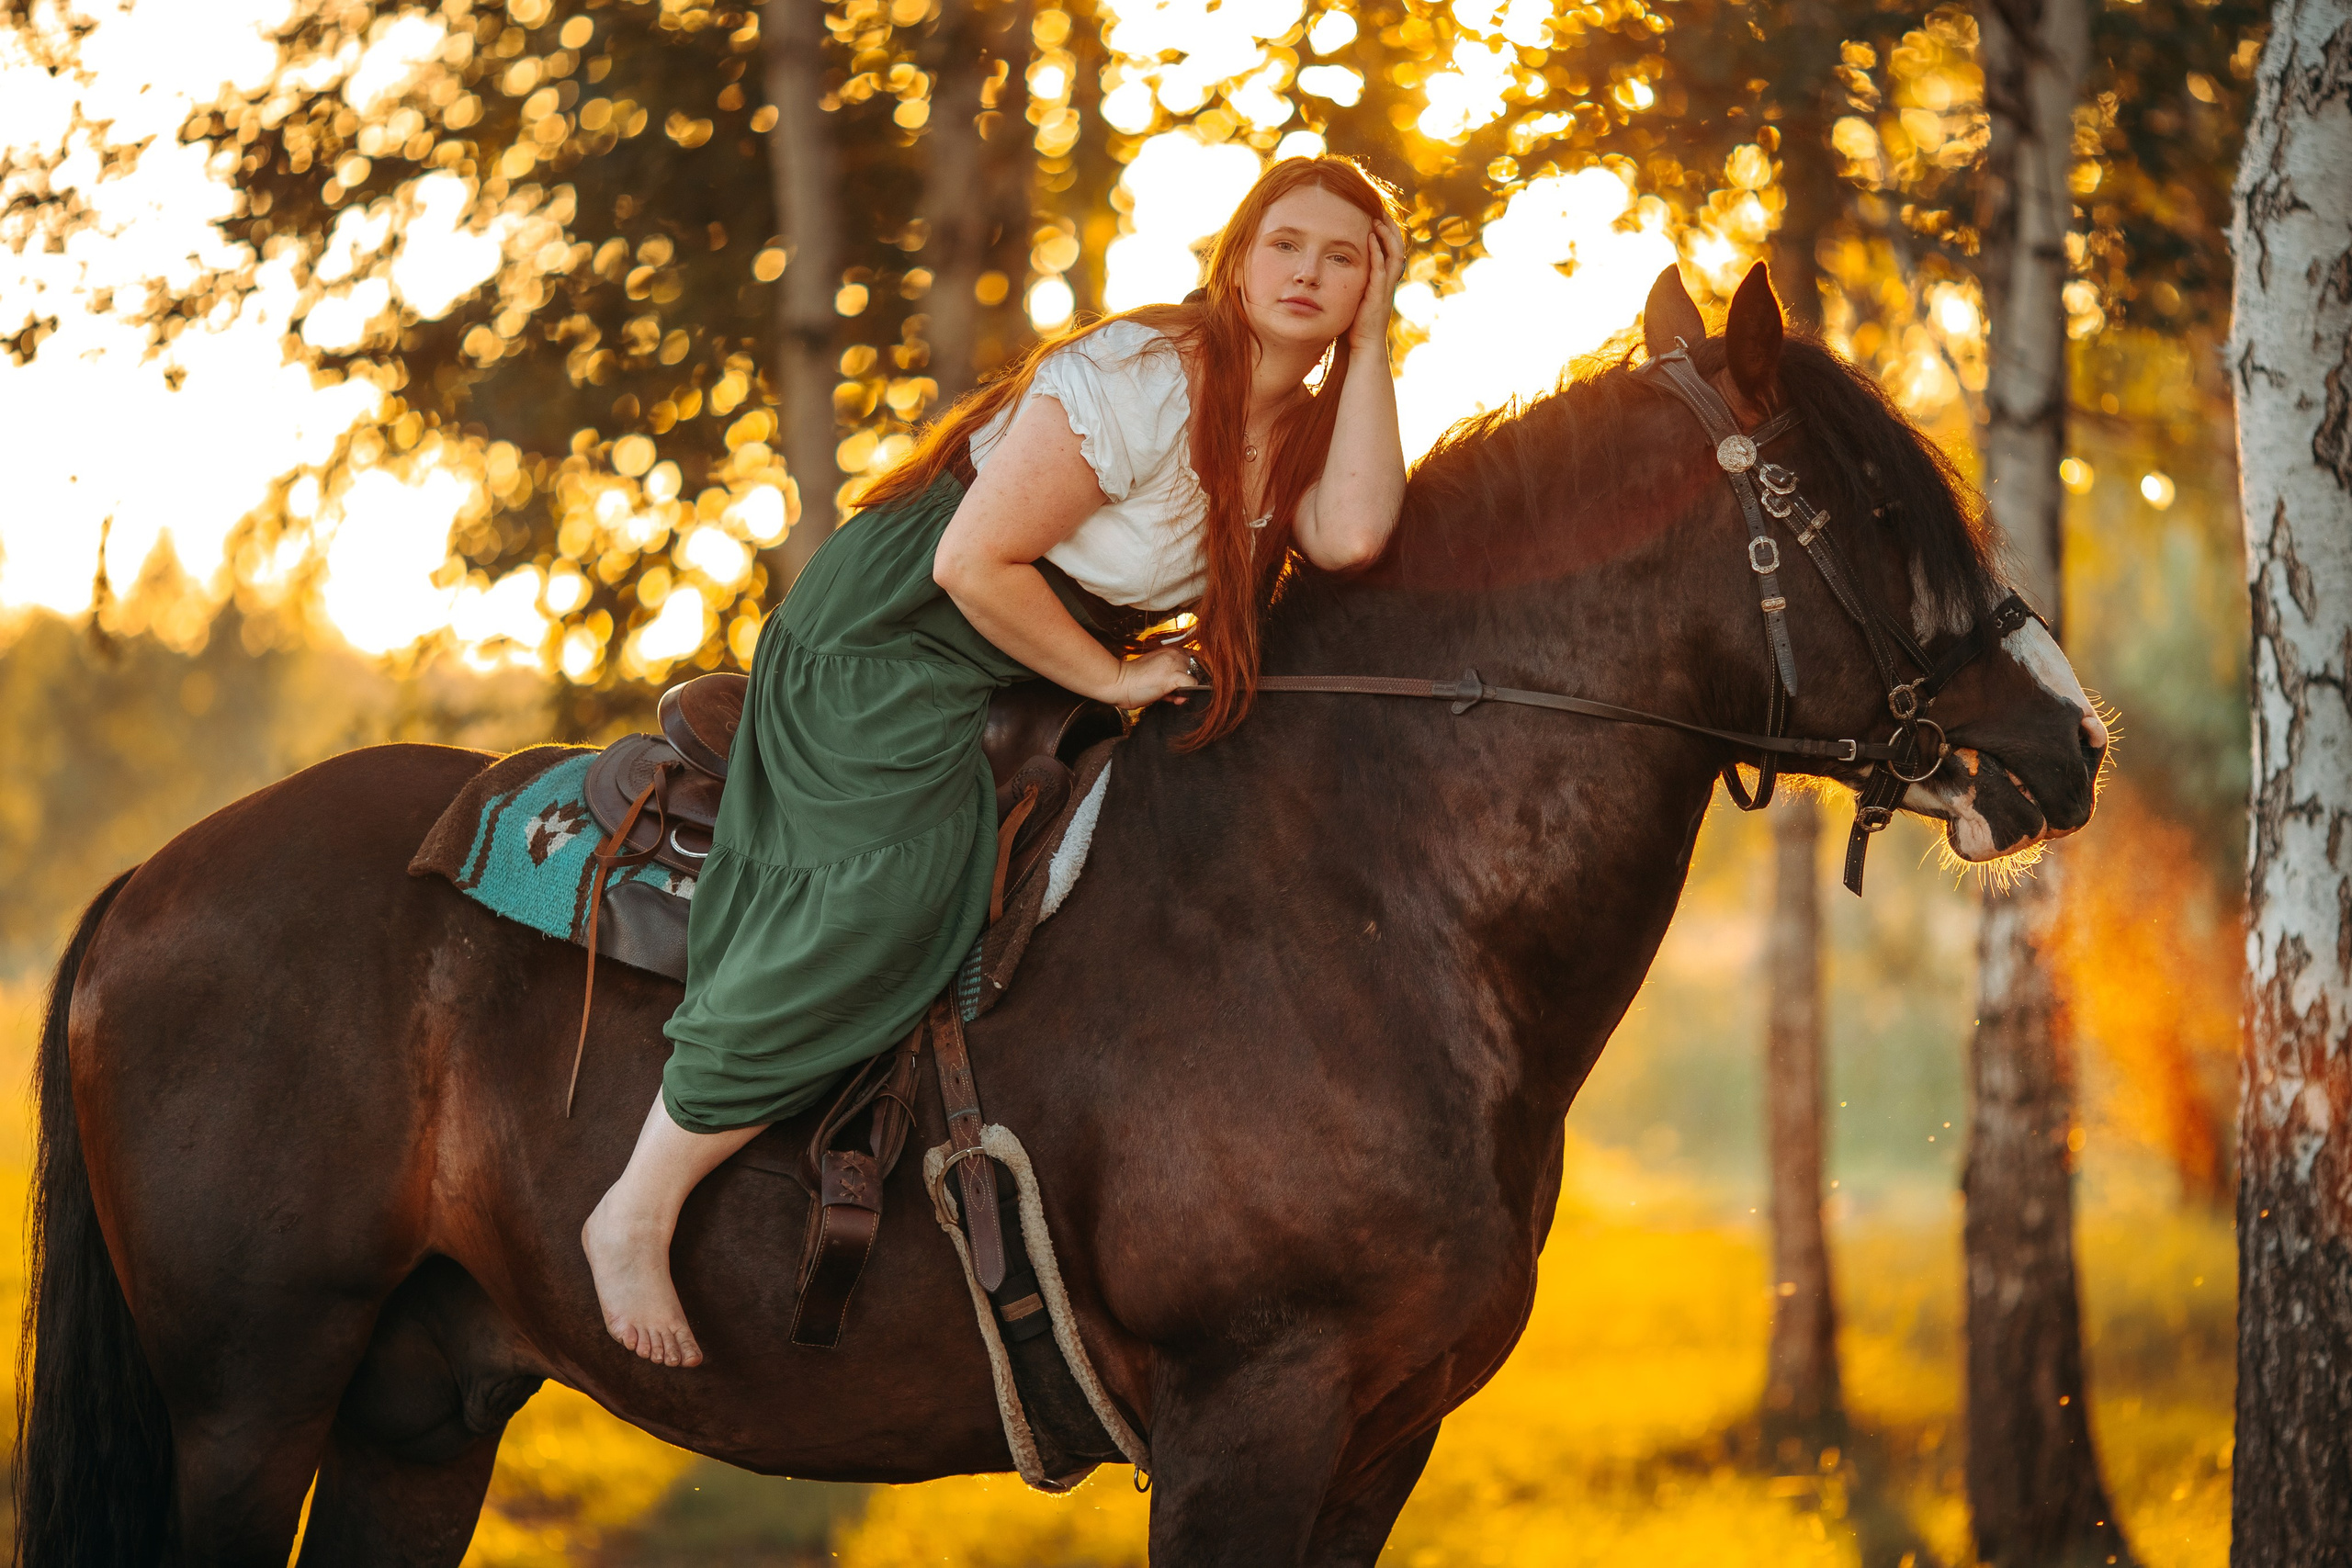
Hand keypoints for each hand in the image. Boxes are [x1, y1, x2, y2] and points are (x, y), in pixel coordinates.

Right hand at [1103, 645, 1199, 707]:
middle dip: (1191, 682)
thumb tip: (1183, 691)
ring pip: (1197, 676)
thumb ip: (1170, 677)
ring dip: (1189, 689)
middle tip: (1177, 692)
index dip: (1192, 673)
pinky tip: (1175, 699)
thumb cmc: (1133, 679)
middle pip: (1198, 668)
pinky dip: (1188, 695)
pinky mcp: (1173, 676)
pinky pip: (1193, 685)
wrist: (1119, 682)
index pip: (1194, 659)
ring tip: (1173, 697)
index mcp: (1170, 651)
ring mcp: (1175, 664)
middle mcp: (1174, 654)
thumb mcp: (1155, 672)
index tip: (1184, 684)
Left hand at [1347, 217, 1409, 354]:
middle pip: (1397, 248)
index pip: (1391, 251)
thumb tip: (1337, 269)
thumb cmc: (1355, 326)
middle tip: (1382, 210)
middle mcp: (1388, 282)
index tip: (1378, 216)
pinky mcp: (1378, 295)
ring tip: (1378, 219)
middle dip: (1392, 228)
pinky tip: (1371, 237)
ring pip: (1394, 255)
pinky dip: (1377, 251)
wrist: (1363, 348)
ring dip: (1386, 235)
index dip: (1388, 233)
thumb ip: (1353, 283)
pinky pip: (1381, 268)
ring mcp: (1385, 289)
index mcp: (1384, 282)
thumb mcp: (1355, 298)